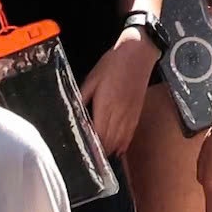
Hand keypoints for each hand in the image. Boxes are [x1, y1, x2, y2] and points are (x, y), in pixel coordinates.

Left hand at [81, 30, 156, 156]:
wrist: (138, 52)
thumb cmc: (113, 63)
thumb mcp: (92, 78)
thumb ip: (82, 97)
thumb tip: (73, 112)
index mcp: (105, 105)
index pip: (97, 135)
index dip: (90, 147)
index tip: (82, 153)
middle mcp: (118, 114)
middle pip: (108, 142)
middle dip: (99, 152)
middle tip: (88, 158)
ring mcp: (129, 115)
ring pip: (119, 141)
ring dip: (110, 151)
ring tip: (100, 158)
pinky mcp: (137, 113)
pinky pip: (129, 135)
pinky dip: (122, 145)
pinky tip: (116, 150)